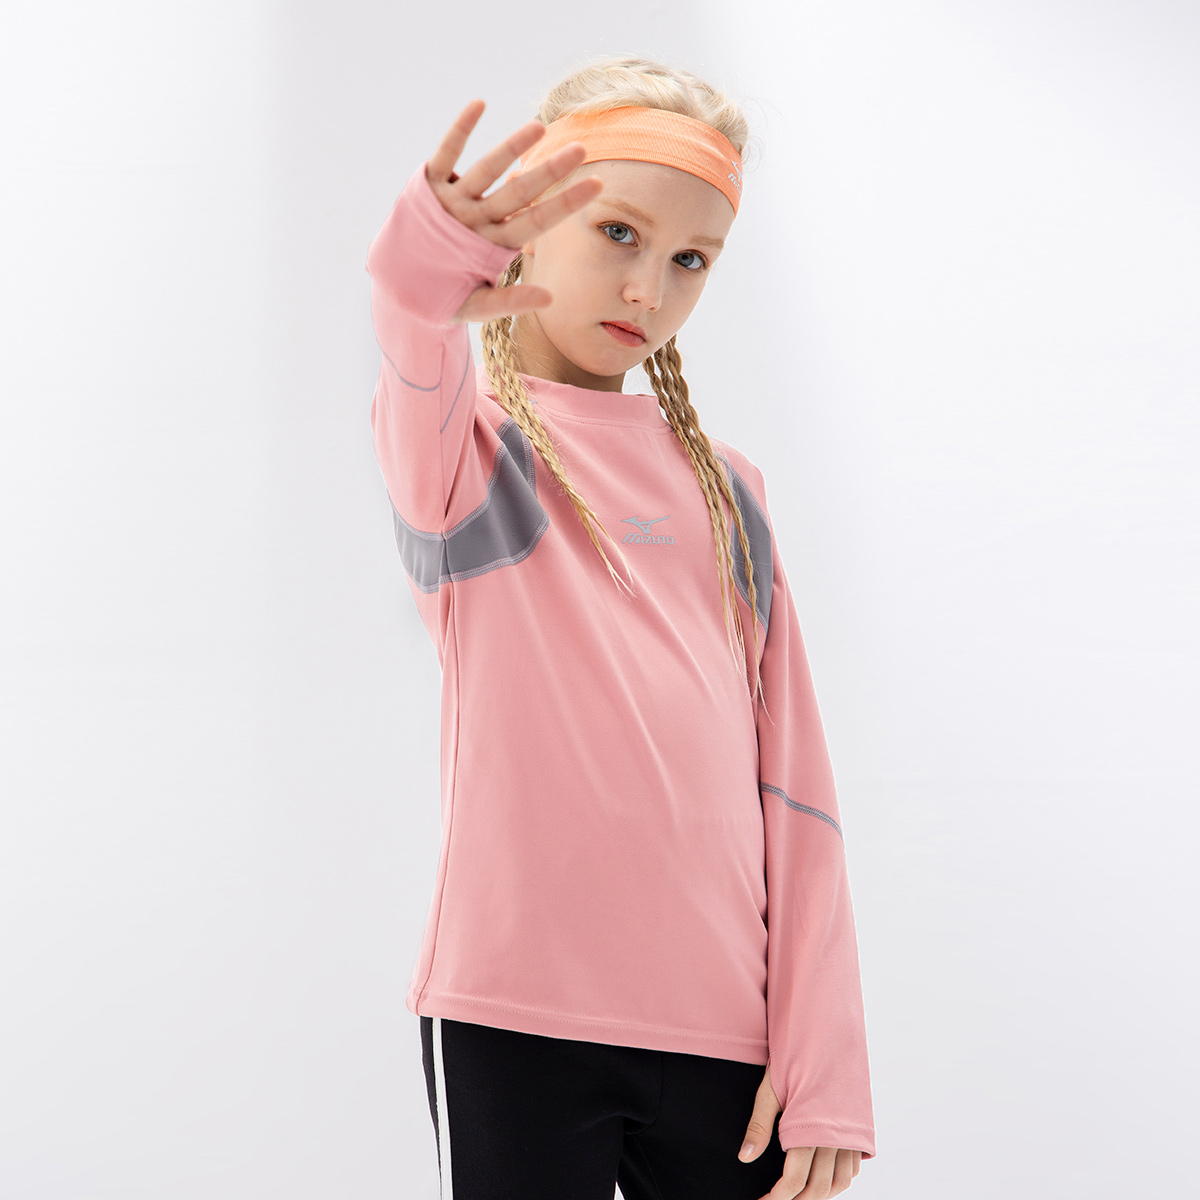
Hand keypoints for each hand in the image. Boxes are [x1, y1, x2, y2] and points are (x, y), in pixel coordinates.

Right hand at [423, 98, 604, 324]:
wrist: (400, 288)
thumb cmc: (444, 298)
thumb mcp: (477, 306)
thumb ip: (510, 302)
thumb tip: (550, 299)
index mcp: (497, 244)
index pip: (539, 221)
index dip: (566, 203)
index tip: (598, 186)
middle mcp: (482, 218)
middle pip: (521, 191)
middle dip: (549, 172)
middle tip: (581, 149)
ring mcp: (457, 201)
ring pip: (488, 170)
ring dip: (511, 148)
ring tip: (539, 127)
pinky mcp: (430, 187)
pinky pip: (447, 155)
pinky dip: (460, 131)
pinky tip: (479, 105)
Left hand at [738, 1064, 861, 1197]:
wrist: (828, 1034)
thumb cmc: (795, 1058)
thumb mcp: (771, 1088)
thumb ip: (759, 1125)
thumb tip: (744, 1157)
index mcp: (810, 1129)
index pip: (794, 1180)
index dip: (777, 1197)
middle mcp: (834, 1136)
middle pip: (818, 1188)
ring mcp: (850, 1134)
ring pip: (839, 1183)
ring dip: (820, 1195)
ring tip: (799, 1195)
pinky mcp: (859, 1130)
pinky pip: (852, 1168)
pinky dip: (838, 1181)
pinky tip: (823, 1179)